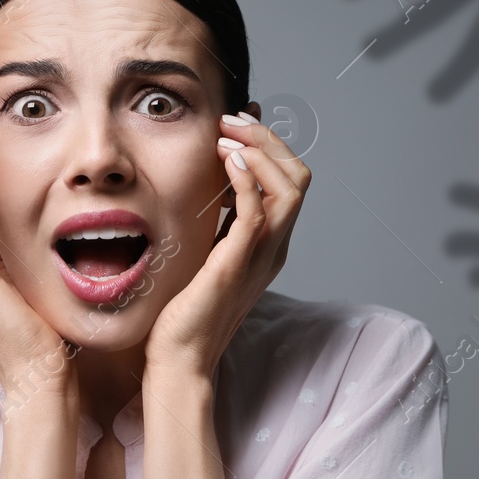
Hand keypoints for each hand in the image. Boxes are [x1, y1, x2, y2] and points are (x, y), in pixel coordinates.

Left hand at [144, 105, 310, 378]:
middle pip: (298, 177)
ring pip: (289, 188)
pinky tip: (226, 160)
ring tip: (227, 135)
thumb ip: (216, 222)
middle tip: (231, 120)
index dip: (269, 146)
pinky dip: (248, 178)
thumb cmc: (185, 311)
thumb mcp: (205, 253)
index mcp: (269, 243)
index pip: (290, 181)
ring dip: (260, 151)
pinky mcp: (237, 263)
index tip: (234, 126)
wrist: (180, 358)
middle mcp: (274, 247)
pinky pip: (257, 212)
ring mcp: (261, 256)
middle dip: (268, 140)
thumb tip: (210, 186)